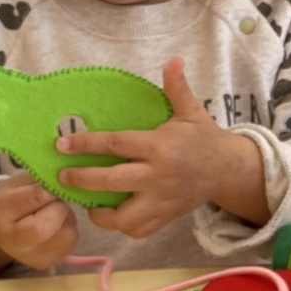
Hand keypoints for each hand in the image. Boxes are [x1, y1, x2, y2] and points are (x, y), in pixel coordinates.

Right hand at [0, 175, 78, 274]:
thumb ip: (41, 180)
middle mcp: (9, 240)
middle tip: (58, 200)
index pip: (34, 198)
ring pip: (65, 236)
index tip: (57, 183)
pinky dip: (70, 230)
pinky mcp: (44, 263)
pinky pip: (70, 244)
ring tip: (57, 211)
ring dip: (68, 219)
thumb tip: (69, 181)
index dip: (51, 189)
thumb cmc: (15, 196)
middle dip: (59, 208)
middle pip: (45, 227)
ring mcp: (27, 256)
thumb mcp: (21, 181)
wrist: (2, 226)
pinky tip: (59, 224)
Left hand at [55, 57, 270, 234]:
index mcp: (160, 147)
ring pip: (123, 217)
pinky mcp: (166, 216)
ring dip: (101, 213)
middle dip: (82, 179)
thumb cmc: (203, 139)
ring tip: (88, 203)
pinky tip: (113, 216)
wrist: (227, 171)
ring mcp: (162, 200)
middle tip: (63, 176)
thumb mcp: (192, 111)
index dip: (86, 144)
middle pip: (111, 181)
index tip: (63, 144)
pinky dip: (123, 227)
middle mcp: (158, 176)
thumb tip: (174, 59)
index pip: (116, 144)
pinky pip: (139, 230)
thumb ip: (177, 88)